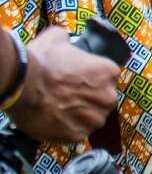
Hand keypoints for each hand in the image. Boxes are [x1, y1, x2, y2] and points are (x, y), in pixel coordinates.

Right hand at [6, 27, 119, 141]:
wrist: (21, 84)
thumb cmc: (41, 61)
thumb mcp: (57, 38)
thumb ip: (69, 40)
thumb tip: (67, 40)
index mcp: (108, 73)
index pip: (107, 78)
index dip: (91, 79)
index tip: (77, 80)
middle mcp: (108, 97)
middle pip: (102, 100)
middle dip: (88, 99)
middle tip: (66, 95)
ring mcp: (94, 119)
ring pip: (91, 119)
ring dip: (79, 115)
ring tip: (58, 108)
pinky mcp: (78, 135)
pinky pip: (76, 133)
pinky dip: (66, 128)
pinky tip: (53, 119)